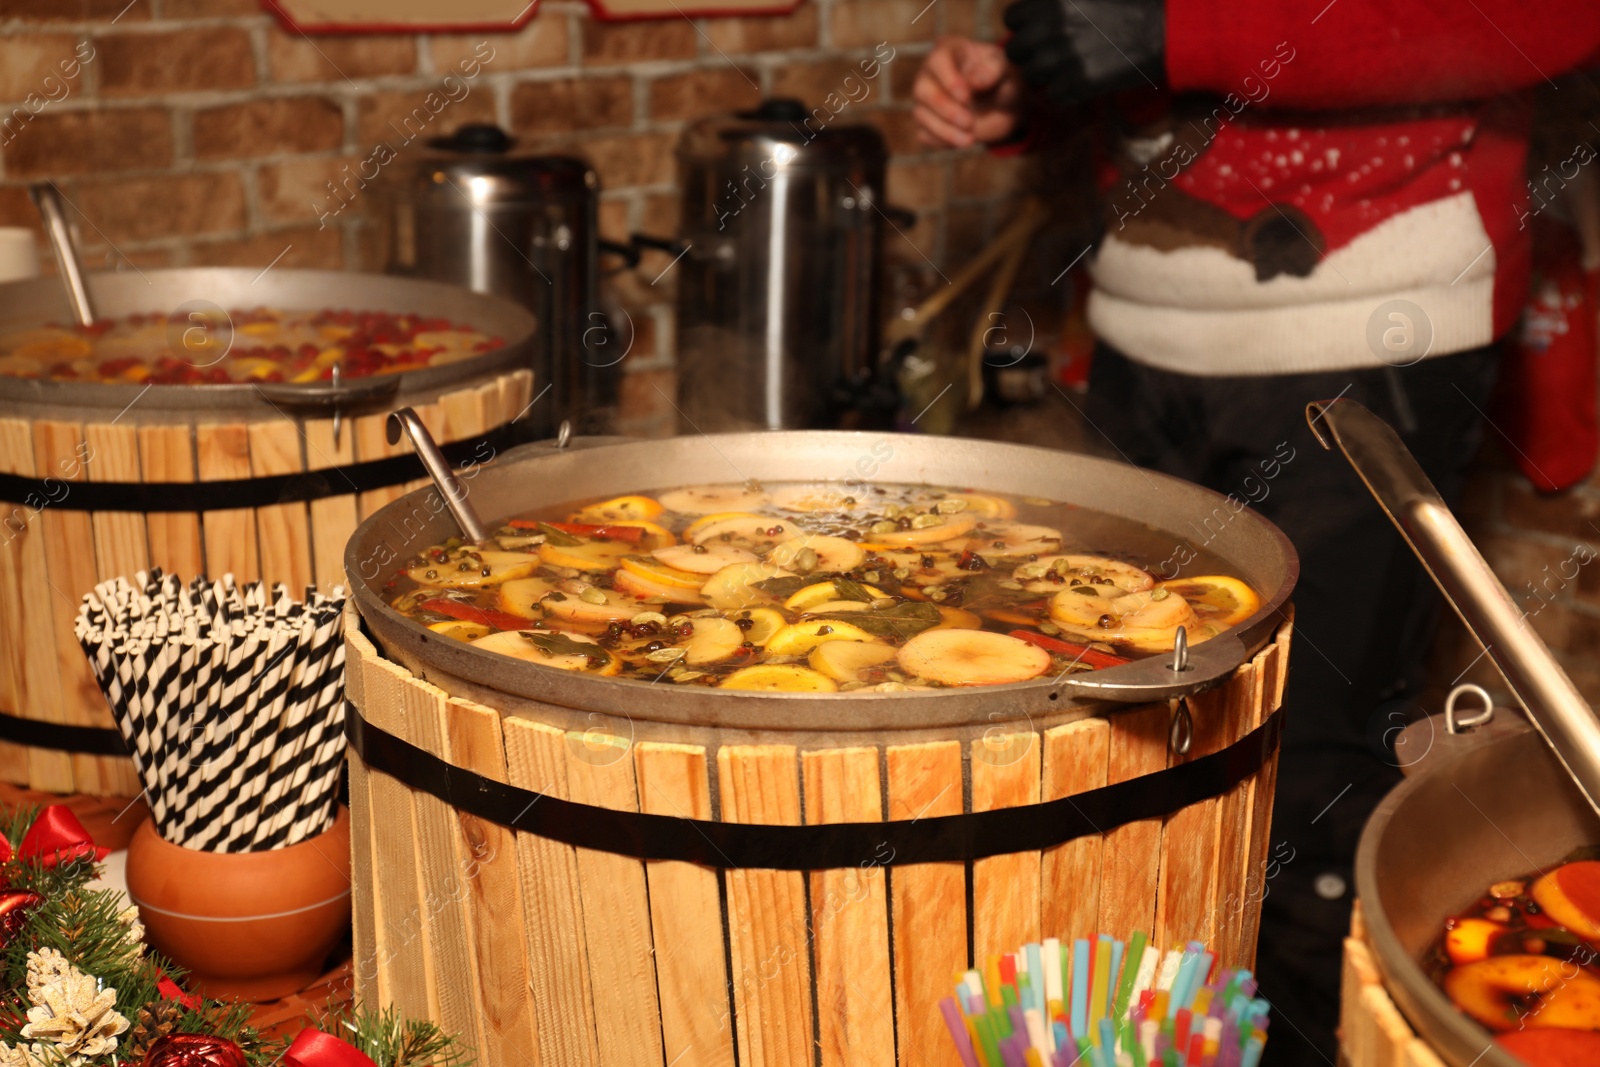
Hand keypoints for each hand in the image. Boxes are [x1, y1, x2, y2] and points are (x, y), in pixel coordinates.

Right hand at [912, 37, 1024, 148]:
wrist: (1005, 106)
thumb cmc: (1003, 79)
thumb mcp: (1006, 70)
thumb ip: (993, 70)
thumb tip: (975, 80)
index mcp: (949, 50)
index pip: (938, 60)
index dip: (949, 80)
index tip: (966, 96)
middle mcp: (931, 73)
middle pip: (922, 89)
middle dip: (945, 109)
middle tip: (969, 122)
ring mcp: (927, 99)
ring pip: (921, 114)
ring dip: (944, 129)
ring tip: (969, 139)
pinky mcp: (928, 122)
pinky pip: (925, 133)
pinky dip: (942, 140)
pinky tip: (963, 140)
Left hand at [1004, 0, 1163, 105]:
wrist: (1166, 29)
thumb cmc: (1130, 5)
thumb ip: (1058, 1)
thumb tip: (1030, 12)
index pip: (1013, 19)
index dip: (1025, 27)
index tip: (1040, 32)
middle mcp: (1053, 25)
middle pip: (1016, 51)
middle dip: (1031, 54)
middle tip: (1053, 55)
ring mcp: (1064, 55)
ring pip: (1031, 76)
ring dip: (1047, 75)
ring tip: (1069, 68)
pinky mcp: (1079, 82)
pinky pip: (1054, 96)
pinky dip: (1066, 93)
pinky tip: (1083, 82)